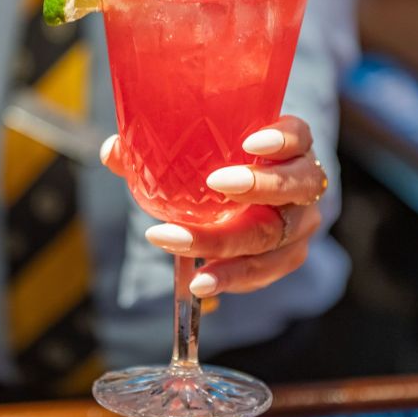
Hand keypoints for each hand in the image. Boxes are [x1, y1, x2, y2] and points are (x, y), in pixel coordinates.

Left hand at [99, 115, 327, 297]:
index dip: (281, 138)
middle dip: (257, 186)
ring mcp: (300, 222)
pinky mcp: (289, 256)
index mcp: (290, 144)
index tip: (250, 141)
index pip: (299, 134)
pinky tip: (201, 281)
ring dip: (230, 245)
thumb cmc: (222, 161)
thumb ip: (157, 146)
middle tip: (215, 185)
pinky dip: (233, 277)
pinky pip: (266, 271)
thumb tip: (113, 150)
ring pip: (278, 235)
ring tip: (185, 249)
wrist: (248, 196)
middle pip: (294, 185)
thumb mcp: (199, 147)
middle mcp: (304, 182)